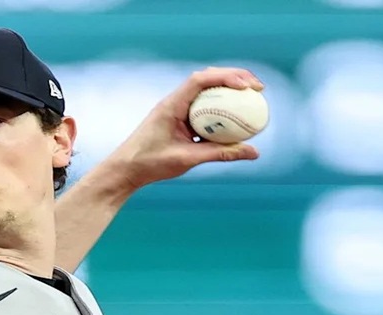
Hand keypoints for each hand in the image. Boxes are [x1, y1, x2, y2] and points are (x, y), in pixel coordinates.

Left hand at [102, 66, 263, 190]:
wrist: (125, 170)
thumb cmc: (150, 163)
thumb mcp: (188, 159)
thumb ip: (221, 154)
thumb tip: (253, 152)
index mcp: (171, 105)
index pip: (200, 80)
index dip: (227, 77)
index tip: (248, 86)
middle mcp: (173, 102)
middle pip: (206, 79)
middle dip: (233, 77)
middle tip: (258, 88)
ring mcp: (175, 109)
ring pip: (204, 91)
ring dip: (226, 90)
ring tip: (251, 96)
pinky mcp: (177, 120)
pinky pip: (201, 108)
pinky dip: (218, 109)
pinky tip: (235, 118)